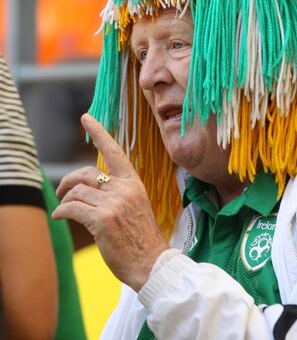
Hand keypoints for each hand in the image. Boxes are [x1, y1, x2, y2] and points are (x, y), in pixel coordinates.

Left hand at [52, 113, 168, 290]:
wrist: (152, 262)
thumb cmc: (142, 237)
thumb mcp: (136, 205)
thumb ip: (117, 191)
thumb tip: (91, 185)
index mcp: (133, 182)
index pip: (114, 151)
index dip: (99, 132)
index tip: (86, 117)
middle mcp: (123, 189)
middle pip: (86, 173)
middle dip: (68, 180)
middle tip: (62, 191)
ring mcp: (113, 204)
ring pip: (77, 192)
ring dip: (65, 201)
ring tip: (64, 210)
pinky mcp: (101, 220)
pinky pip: (72, 208)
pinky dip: (62, 211)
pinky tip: (60, 217)